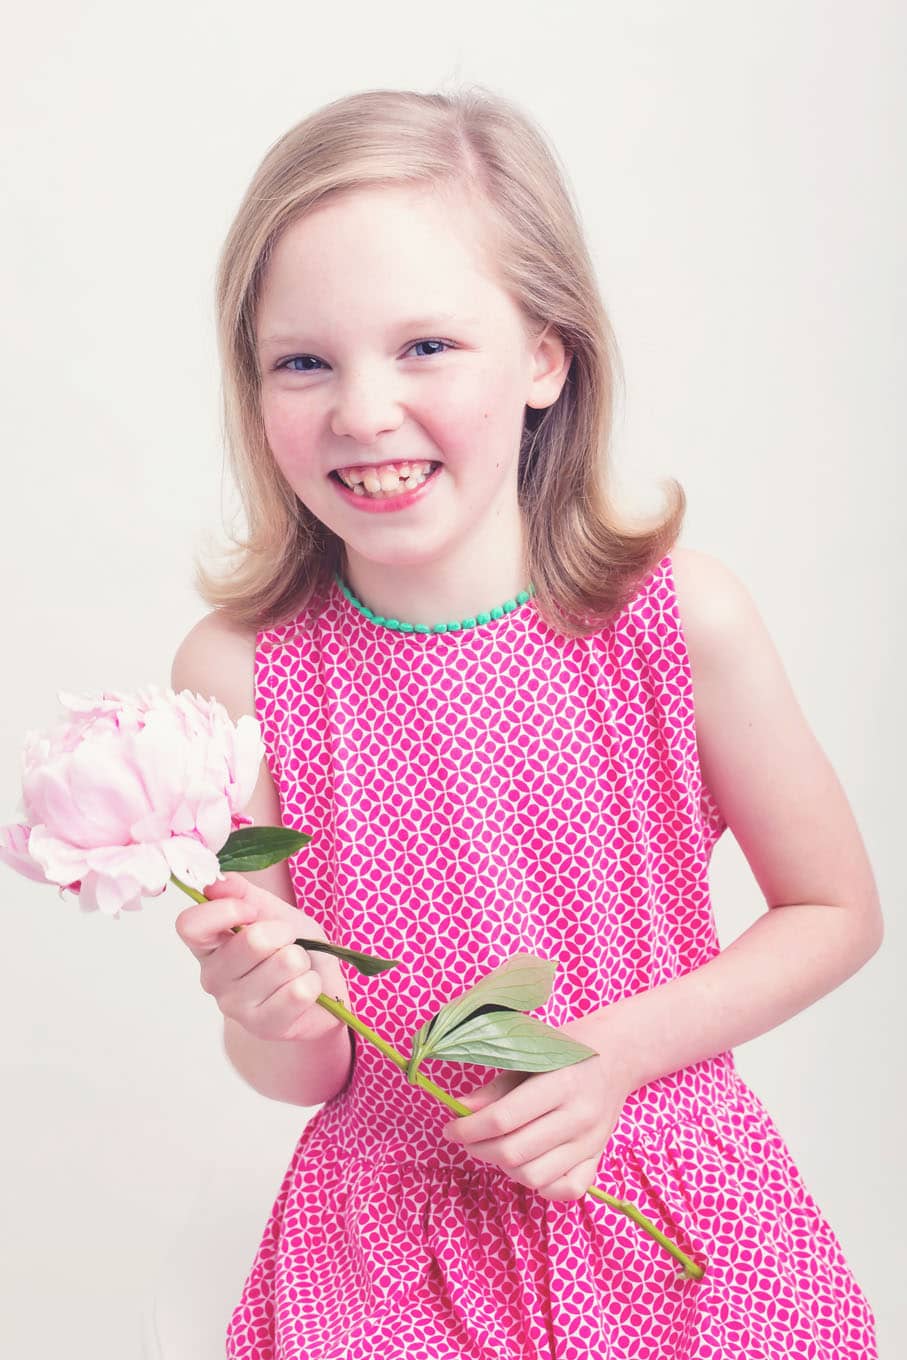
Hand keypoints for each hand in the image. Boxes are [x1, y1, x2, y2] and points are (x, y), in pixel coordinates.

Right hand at [174, 872, 343, 1043]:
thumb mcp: (269, 909)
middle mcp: (213, 978)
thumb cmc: (291, 946)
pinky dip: (313, 983)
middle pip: (252, 941)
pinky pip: (300, 991)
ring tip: (296, 969)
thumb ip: (240, 892)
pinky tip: (306, 989)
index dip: (227, 910)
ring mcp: (236, 1007)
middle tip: (287, 942)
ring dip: (301, 960)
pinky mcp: (265, 1027)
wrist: (319, 988)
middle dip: (284, 933)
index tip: (252, 910)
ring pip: (285, 963)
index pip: (190, 925)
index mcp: (207, 945)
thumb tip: (216, 881)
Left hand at [441, 1015, 635, 1201]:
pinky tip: (527, 1164)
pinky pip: (566, 1190)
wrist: (617, 1055)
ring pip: (534, 1176)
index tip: (450, 1129)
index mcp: (561, 1082)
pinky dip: (540, 1186)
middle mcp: (580, 1116)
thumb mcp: (530, 1055)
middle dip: (479, 1149)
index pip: (504, 1118)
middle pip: (515, 1152)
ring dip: (504, 1168)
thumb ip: (496, 1087)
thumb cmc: (567, 1049)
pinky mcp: (598, 1158)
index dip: (469, 1129)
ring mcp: (591, 1142)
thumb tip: (461, 1110)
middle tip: (467, 1138)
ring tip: (496, 1148)